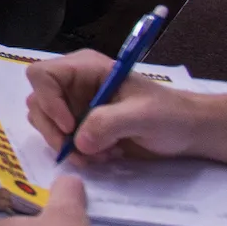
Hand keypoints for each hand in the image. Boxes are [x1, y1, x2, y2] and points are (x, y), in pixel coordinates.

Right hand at [24, 50, 202, 163]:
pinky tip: (103, 157)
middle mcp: (74, 85)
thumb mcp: (143, 115)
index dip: (48, 100)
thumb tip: (78, 141)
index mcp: (87, 68)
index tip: (69, 126)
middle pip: (38, 103)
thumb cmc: (170, 114)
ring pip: (45, 124)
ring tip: (99, 156)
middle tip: (80, 153)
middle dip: (54, 131)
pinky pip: (60, 140)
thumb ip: (109, 122)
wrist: (187, 132)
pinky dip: (76, 153)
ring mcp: (75, 106)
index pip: (42, 75)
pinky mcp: (80, 127)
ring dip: (66, 145)